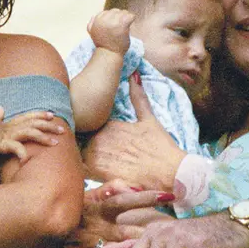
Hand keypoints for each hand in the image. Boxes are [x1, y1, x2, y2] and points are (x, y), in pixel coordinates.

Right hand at [0, 108, 62, 162]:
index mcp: (11, 122)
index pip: (29, 116)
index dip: (41, 115)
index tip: (52, 116)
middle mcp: (13, 126)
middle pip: (35, 124)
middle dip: (50, 127)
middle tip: (63, 130)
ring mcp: (9, 134)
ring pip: (31, 133)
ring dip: (44, 138)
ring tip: (55, 143)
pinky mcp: (3, 143)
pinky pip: (16, 148)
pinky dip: (22, 153)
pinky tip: (27, 160)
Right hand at [64, 179, 176, 247]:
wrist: (41, 224)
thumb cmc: (73, 206)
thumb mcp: (89, 193)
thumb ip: (111, 188)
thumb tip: (132, 188)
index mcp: (95, 205)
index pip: (123, 200)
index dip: (145, 198)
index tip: (167, 196)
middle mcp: (92, 224)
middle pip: (124, 229)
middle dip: (147, 231)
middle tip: (170, 230)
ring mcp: (86, 242)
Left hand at [83, 75, 185, 190]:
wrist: (170, 173)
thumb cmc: (160, 147)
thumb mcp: (149, 119)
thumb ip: (138, 97)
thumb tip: (134, 74)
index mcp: (110, 125)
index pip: (89, 124)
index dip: (87, 130)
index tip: (86, 132)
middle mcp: (101, 138)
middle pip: (81, 139)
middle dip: (81, 142)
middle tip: (81, 148)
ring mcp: (98, 156)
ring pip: (78, 154)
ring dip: (78, 156)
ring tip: (82, 162)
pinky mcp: (98, 174)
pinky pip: (80, 170)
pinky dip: (78, 170)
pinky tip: (85, 174)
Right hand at [88, 9, 134, 54]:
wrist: (109, 55)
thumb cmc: (103, 45)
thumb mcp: (92, 32)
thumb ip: (92, 23)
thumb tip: (94, 16)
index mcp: (96, 19)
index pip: (107, 12)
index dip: (111, 19)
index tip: (113, 28)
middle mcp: (104, 18)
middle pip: (116, 11)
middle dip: (119, 18)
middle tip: (119, 28)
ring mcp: (113, 21)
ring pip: (123, 12)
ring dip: (125, 19)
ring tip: (124, 28)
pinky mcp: (122, 24)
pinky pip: (130, 16)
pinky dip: (132, 19)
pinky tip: (129, 26)